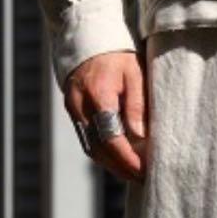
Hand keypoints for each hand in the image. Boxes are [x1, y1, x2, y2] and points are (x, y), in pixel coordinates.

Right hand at [64, 51, 147, 182]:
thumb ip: (136, 105)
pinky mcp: (73, 114)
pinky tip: (119, 162)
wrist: (88, 39)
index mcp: (97, 95)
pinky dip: (104, 155)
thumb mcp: (134, 74)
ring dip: (112, 166)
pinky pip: (88, 141)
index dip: (127, 159)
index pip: (111, 138)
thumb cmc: (117, 57)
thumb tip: (139, 136)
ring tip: (133, 174)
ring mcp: (73, 111)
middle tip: (142, 178)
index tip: (143, 171)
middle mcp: (81, 106)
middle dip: (121, 168)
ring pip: (92, 149)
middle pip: (100, 149)